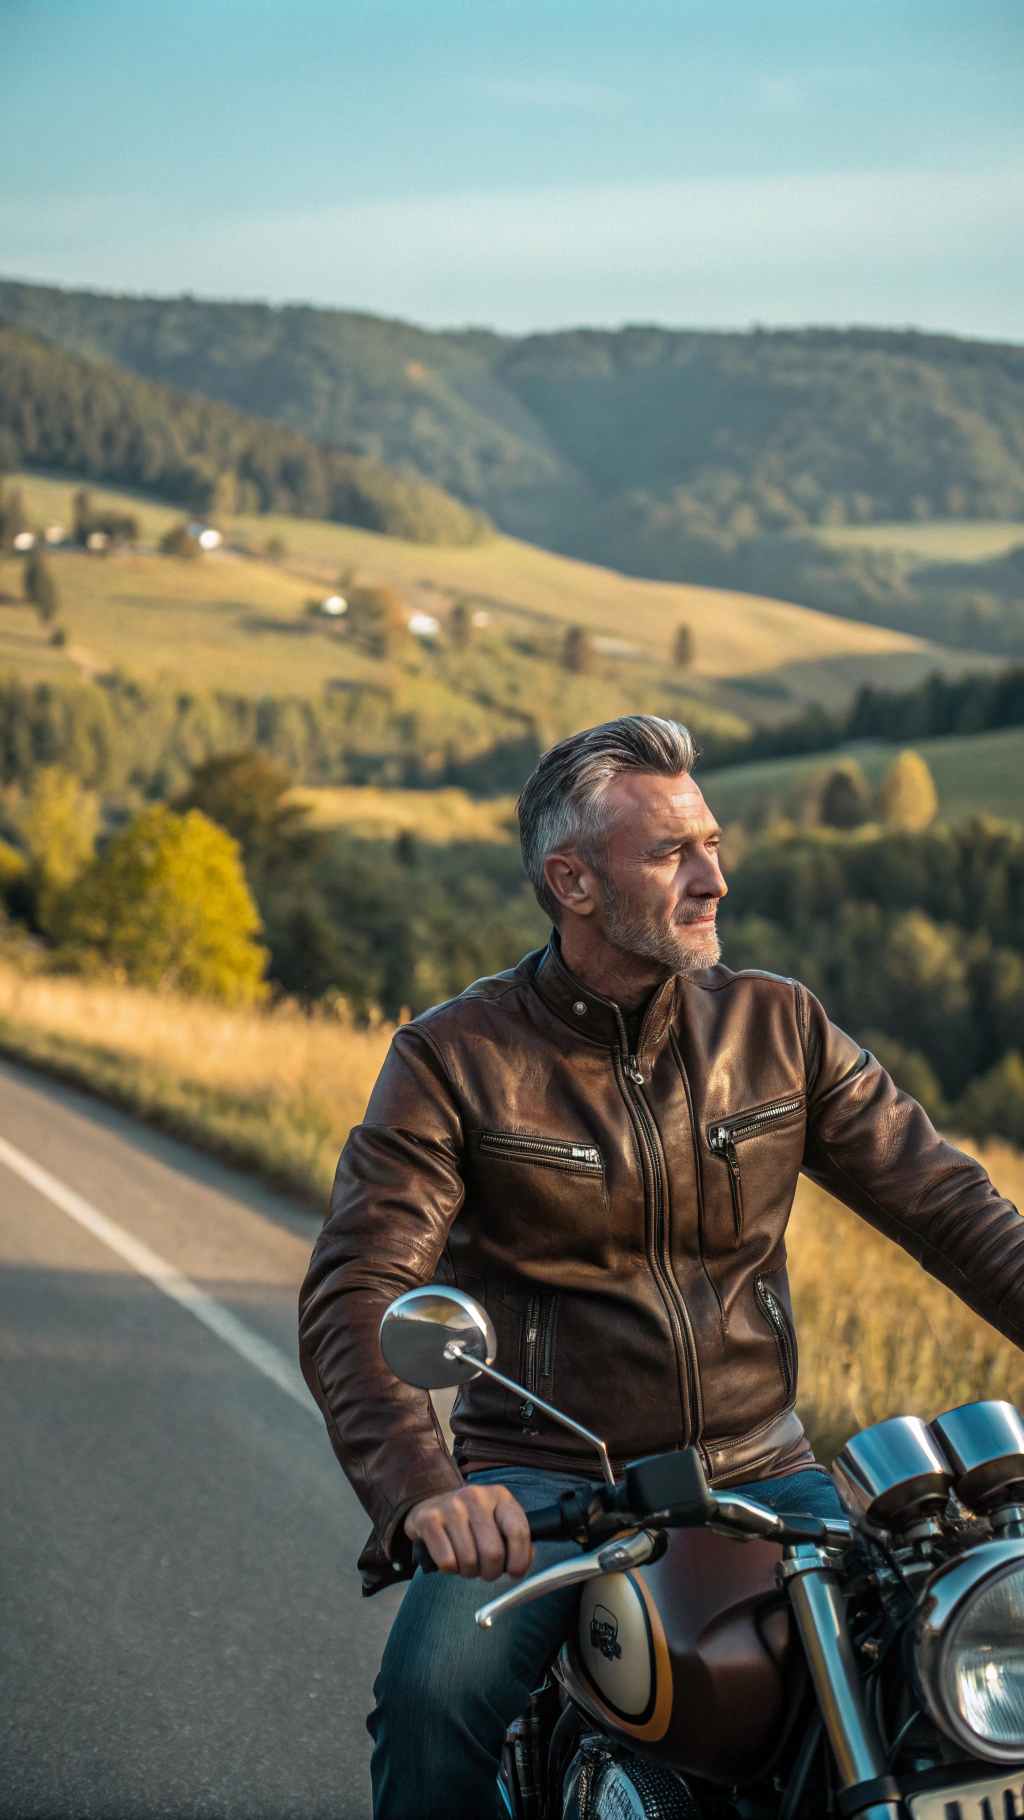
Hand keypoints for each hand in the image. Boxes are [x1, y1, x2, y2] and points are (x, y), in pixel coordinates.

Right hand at [405, 1483, 534, 1580]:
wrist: (432, 1502)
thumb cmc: (472, 1520)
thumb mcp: (498, 1520)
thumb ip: (516, 1540)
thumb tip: (522, 1562)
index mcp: (499, 1495)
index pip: (518, 1531)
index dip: (519, 1560)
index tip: (514, 1572)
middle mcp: (475, 1496)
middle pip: (492, 1553)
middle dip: (490, 1572)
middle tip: (485, 1571)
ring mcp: (450, 1506)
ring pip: (469, 1561)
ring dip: (469, 1572)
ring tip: (466, 1562)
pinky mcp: (428, 1519)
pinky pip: (447, 1562)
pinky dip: (450, 1569)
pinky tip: (450, 1557)